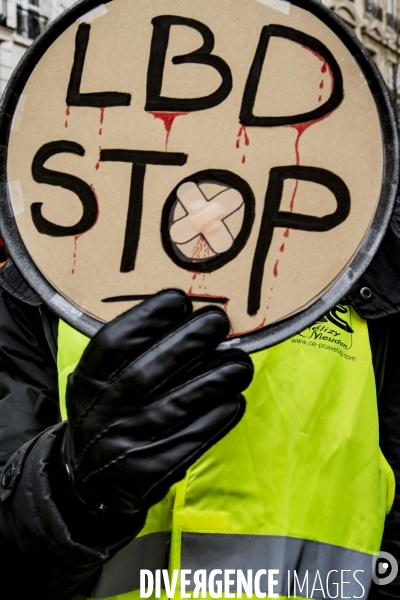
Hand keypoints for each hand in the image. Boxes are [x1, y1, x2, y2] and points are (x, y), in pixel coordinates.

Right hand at [62, 290, 252, 513]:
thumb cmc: (109, 416)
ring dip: (213, 381)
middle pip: (145, 373)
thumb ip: (131, 356)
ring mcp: (121, 447)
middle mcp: (99, 415)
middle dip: (187, 342)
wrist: (90, 484)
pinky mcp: (146, 475)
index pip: (112, 345)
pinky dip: (215, 419)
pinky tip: (234, 400)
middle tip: (218, 321)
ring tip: (240, 363)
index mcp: (86, 384)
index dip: (145, 319)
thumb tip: (187, 318)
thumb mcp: (100, 385)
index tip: (178, 299)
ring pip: (174, 407)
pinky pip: (188, 442)